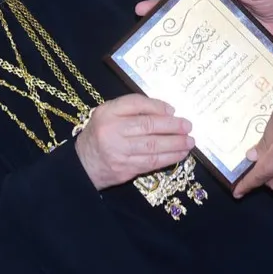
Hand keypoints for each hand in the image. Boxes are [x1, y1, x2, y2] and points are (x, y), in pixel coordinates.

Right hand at [74, 95, 193, 190]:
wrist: (83, 164)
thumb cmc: (101, 134)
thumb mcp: (108, 113)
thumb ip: (133, 108)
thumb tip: (167, 111)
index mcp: (107, 113)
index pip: (135, 103)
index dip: (157, 106)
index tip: (173, 110)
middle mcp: (111, 131)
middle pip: (147, 126)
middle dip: (172, 126)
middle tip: (188, 126)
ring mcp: (118, 152)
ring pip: (152, 147)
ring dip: (175, 144)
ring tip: (189, 141)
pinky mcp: (125, 169)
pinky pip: (151, 163)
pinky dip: (168, 158)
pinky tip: (180, 154)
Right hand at [136, 0, 272, 42]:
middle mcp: (215, 9)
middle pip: (184, 6)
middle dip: (161, 7)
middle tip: (142, 10)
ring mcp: (218, 28)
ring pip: (190, 27)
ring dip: (171, 31)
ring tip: (151, 36)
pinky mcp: (225, 45)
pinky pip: (206, 47)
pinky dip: (192, 52)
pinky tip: (178, 60)